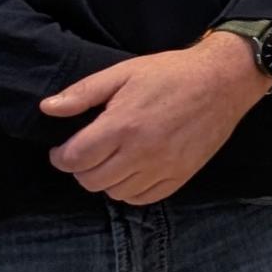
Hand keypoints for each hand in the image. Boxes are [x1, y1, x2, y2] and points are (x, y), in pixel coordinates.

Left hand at [40, 33, 271, 204]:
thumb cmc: (171, 73)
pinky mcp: (182, 175)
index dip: (60, 157)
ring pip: (116, 193)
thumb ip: (83, 93)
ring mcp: (164, 167)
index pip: (74, 159)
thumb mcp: (123, 73)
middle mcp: (141, 152)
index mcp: (122, 125)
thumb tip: (47, 109)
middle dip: (81, 168)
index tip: (62, 149)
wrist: (224, 81)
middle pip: (91, 181)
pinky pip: (144, 198)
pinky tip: (133, 171)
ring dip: (106, 180)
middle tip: (88, 153)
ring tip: (112, 161)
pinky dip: (131, 191)